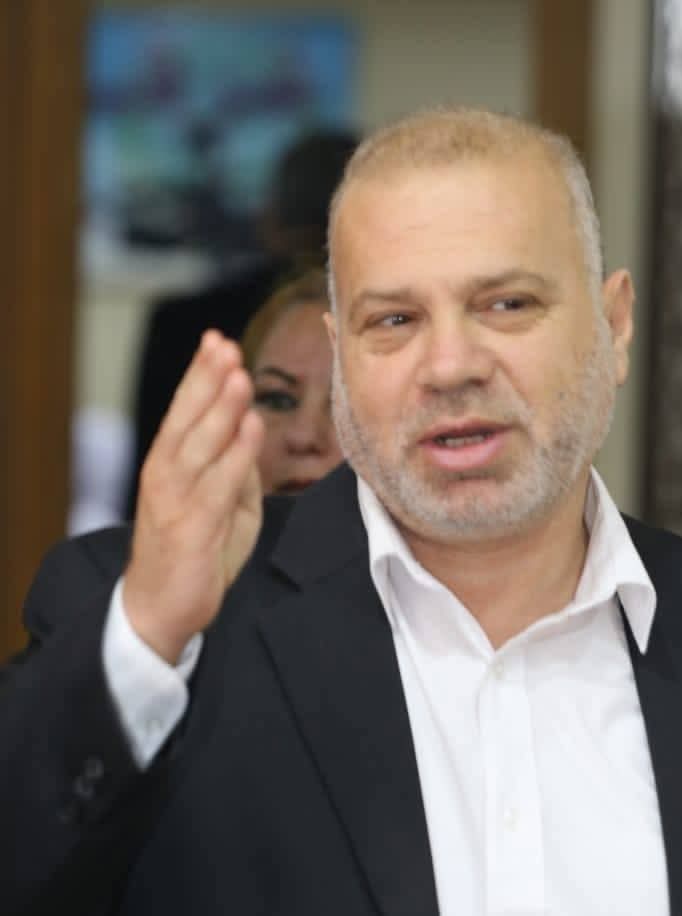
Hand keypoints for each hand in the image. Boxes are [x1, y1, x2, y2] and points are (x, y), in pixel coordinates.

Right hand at [123, 331, 264, 663]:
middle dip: (207, 378)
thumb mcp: (225, 503)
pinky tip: (250, 426)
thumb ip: (236, 469)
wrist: (162, 606)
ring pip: (199, 442)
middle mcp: (166, 473)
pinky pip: (217, 483)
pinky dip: (236, 453)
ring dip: (220, 407)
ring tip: (238, 373)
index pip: (185, 409)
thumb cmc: (196, 549)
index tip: (219, 341)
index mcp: (171, 462)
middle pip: (187, 416)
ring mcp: (175, 498)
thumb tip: (252, 430)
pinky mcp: (190, 526)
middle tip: (226, 344)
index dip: (201, 374)